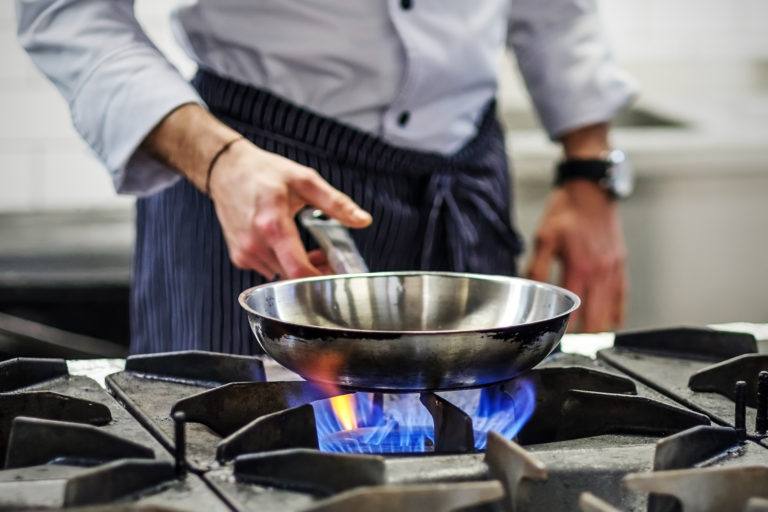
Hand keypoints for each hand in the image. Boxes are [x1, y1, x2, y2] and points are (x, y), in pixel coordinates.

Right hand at [142, 104, 370, 279]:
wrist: (226, 170)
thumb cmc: (264, 173)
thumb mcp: (304, 180)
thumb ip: (335, 203)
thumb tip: (363, 220)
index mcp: (272, 225)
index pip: (298, 270)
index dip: (321, 279)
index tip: (337, 276)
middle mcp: (255, 243)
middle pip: (292, 277)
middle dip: (315, 272)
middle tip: (328, 257)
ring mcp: (245, 253)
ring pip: (281, 276)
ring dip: (298, 269)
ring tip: (310, 250)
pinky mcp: (239, 257)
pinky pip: (268, 270)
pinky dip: (282, 265)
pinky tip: (288, 248)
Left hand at [527, 180, 626, 331]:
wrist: (591, 190)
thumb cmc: (566, 211)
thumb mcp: (544, 237)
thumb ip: (537, 267)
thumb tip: (527, 289)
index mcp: (579, 267)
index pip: (574, 310)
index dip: (566, 329)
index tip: (557, 340)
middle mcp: (600, 272)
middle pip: (597, 318)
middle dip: (585, 337)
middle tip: (572, 347)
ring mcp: (613, 269)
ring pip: (612, 311)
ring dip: (601, 328)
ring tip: (588, 342)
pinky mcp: (620, 264)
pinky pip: (622, 297)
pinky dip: (616, 313)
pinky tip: (609, 323)